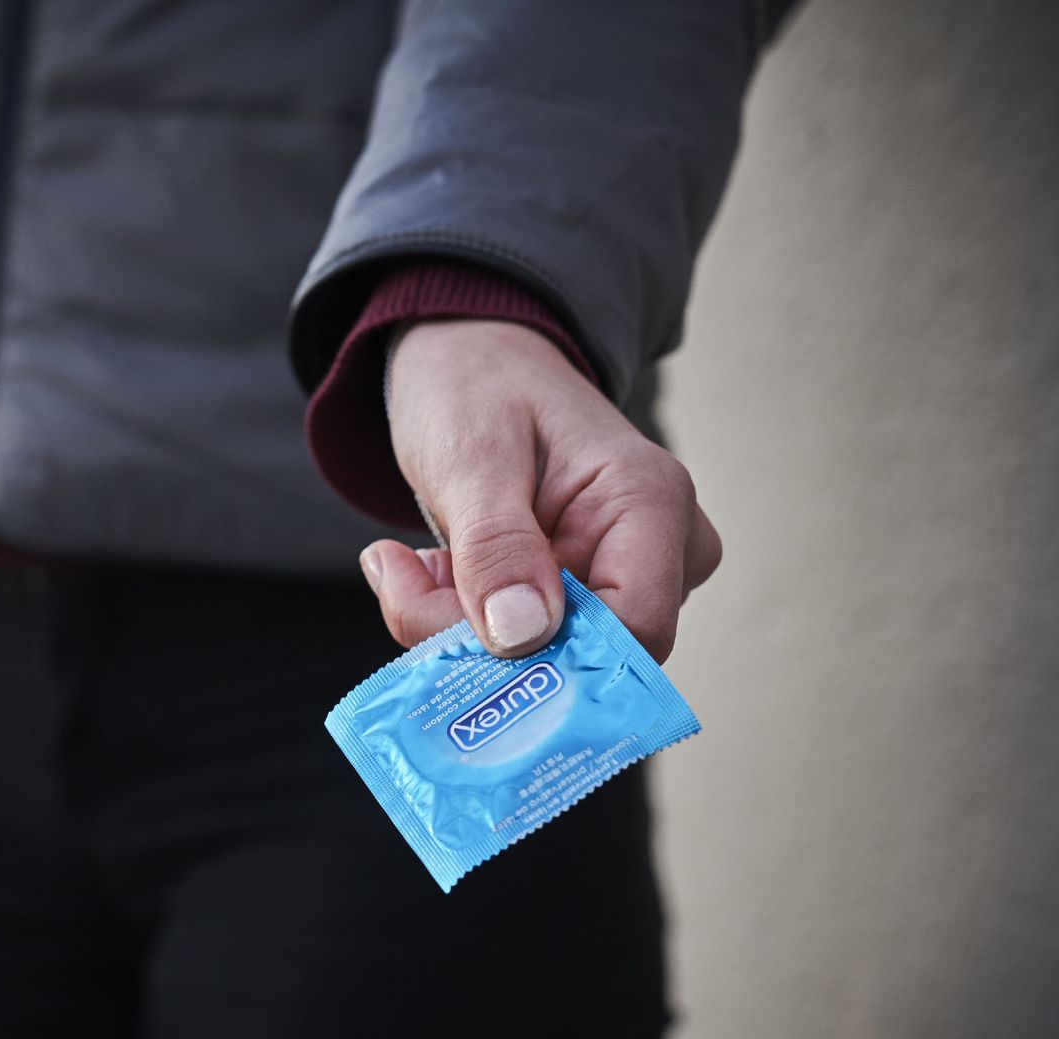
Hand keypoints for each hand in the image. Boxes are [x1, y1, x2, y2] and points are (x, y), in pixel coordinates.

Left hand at [358, 320, 721, 661]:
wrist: (467, 358)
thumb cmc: (479, 385)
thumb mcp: (472, 456)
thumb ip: (496, 545)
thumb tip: (524, 636)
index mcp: (650, 503)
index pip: (638, 629)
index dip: (554, 660)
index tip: (456, 639)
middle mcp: (655, 550)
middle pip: (583, 655)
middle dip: (479, 641)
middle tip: (403, 585)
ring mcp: (617, 576)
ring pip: (540, 658)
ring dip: (454, 626)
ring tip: (404, 566)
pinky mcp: (573, 594)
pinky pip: (516, 642)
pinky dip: (455, 618)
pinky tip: (422, 568)